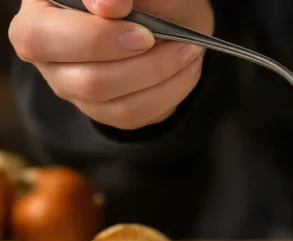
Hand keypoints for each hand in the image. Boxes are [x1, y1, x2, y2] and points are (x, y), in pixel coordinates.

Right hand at [8, 0, 213, 129]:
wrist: (171, 15)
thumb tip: (110, 5)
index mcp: (41, 8)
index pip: (42, 34)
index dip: (92, 33)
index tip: (126, 9)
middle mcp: (44, 50)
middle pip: (82, 78)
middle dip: (136, 61)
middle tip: (164, 39)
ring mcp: (68, 82)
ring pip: (109, 98)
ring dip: (158, 74)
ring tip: (188, 51)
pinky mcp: (99, 107)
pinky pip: (131, 113)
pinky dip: (169, 92)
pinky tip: (186, 70)